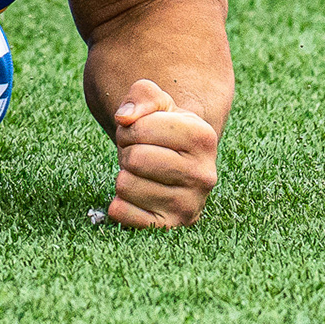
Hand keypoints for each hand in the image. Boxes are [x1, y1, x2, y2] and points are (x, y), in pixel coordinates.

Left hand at [105, 78, 217, 227]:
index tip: (141, 132)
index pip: (140, 128)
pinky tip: (139, 196)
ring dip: (124, 176)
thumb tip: (125, 118)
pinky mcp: (170, 228)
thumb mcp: (158, 103)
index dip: (130, 127)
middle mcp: (204, 175)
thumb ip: (142, 95)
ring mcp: (190, 206)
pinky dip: (120, 203)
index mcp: (203, 138)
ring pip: (125, 185)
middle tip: (140, 154)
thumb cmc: (163, 130)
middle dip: (127, 151)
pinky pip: (122, 213)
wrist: (176, 165)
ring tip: (142, 174)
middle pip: (134, 158)